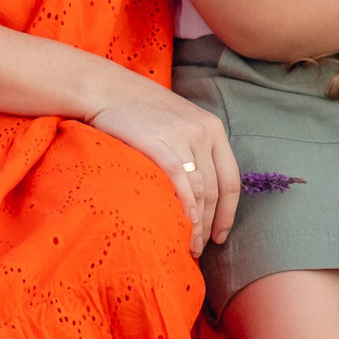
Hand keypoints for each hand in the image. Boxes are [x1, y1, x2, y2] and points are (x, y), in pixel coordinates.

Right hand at [83, 66, 240, 252]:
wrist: (107, 89)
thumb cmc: (140, 111)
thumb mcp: (179, 123)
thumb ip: (194, 149)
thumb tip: (200, 195)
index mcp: (213, 128)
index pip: (231, 179)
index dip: (229, 212)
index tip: (221, 236)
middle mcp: (203, 132)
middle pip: (216, 190)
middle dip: (211, 224)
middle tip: (200, 248)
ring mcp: (182, 136)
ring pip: (200, 190)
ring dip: (197, 223)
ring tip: (188, 246)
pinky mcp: (159, 142)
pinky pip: (179, 180)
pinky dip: (185, 205)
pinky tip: (183, 224)